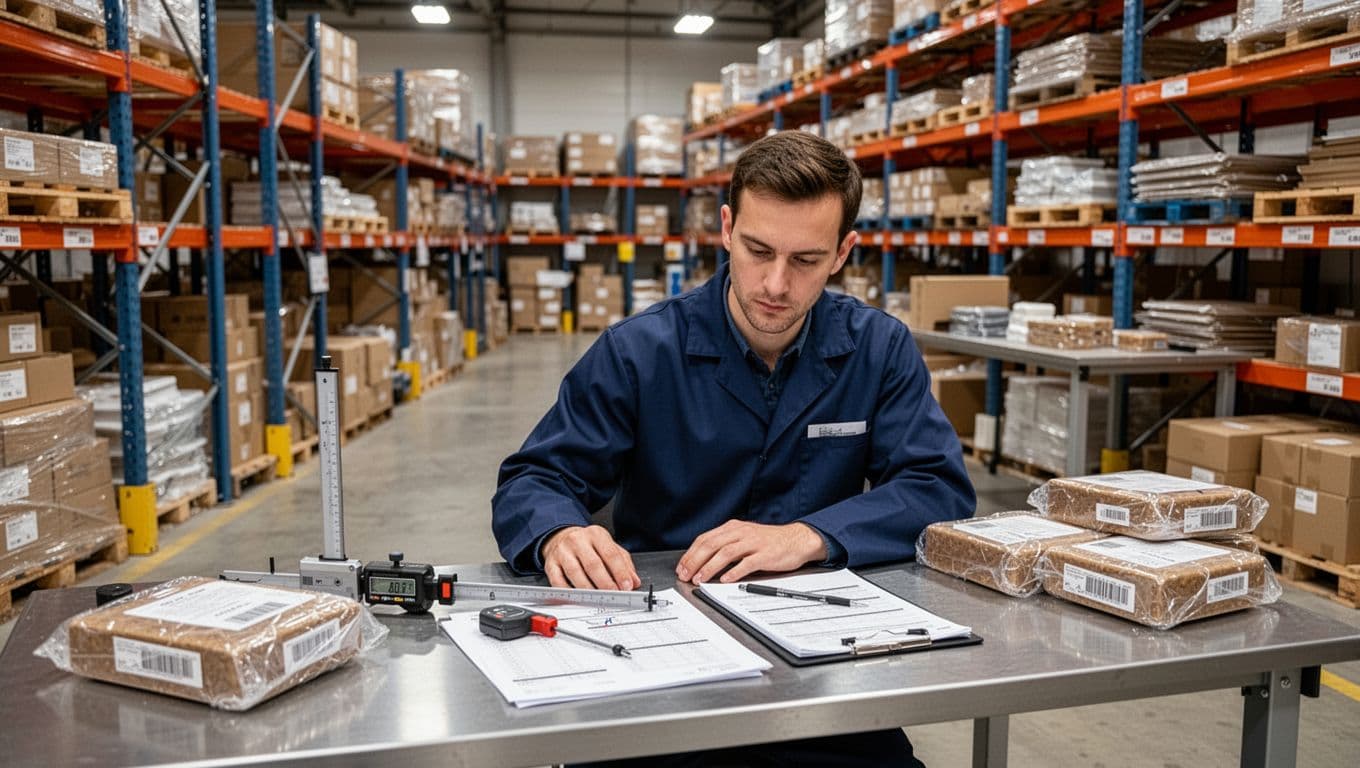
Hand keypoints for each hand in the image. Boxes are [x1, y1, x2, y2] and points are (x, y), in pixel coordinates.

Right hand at [541, 525, 640, 589]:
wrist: (561, 537)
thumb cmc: (588, 545)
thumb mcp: (608, 547)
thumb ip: (623, 563)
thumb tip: (634, 581)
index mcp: (596, 534)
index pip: (610, 554)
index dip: (620, 572)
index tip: (627, 586)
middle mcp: (578, 541)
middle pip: (593, 564)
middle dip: (606, 583)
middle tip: (615, 595)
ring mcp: (562, 552)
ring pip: (575, 574)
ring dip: (589, 590)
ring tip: (599, 599)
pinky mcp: (550, 564)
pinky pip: (558, 582)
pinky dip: (569, 593)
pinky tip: (579, 598)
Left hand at [676, 521, 827, 584]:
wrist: (796, 539)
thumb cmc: (768, 541)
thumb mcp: (744, 537)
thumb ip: (726, 544)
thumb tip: (703, 560)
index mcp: (733, 528)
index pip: (705, 539)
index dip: (691, 553)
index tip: (682, 567)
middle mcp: (741, 532)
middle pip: (712, 545)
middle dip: (695, 561)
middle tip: (685, 575)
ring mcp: (753, 543)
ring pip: (726, 553)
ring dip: (710, 567)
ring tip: (700, 579)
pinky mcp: (765, 555)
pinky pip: (747, 563)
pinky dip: (734, 572)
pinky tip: (725, 579)